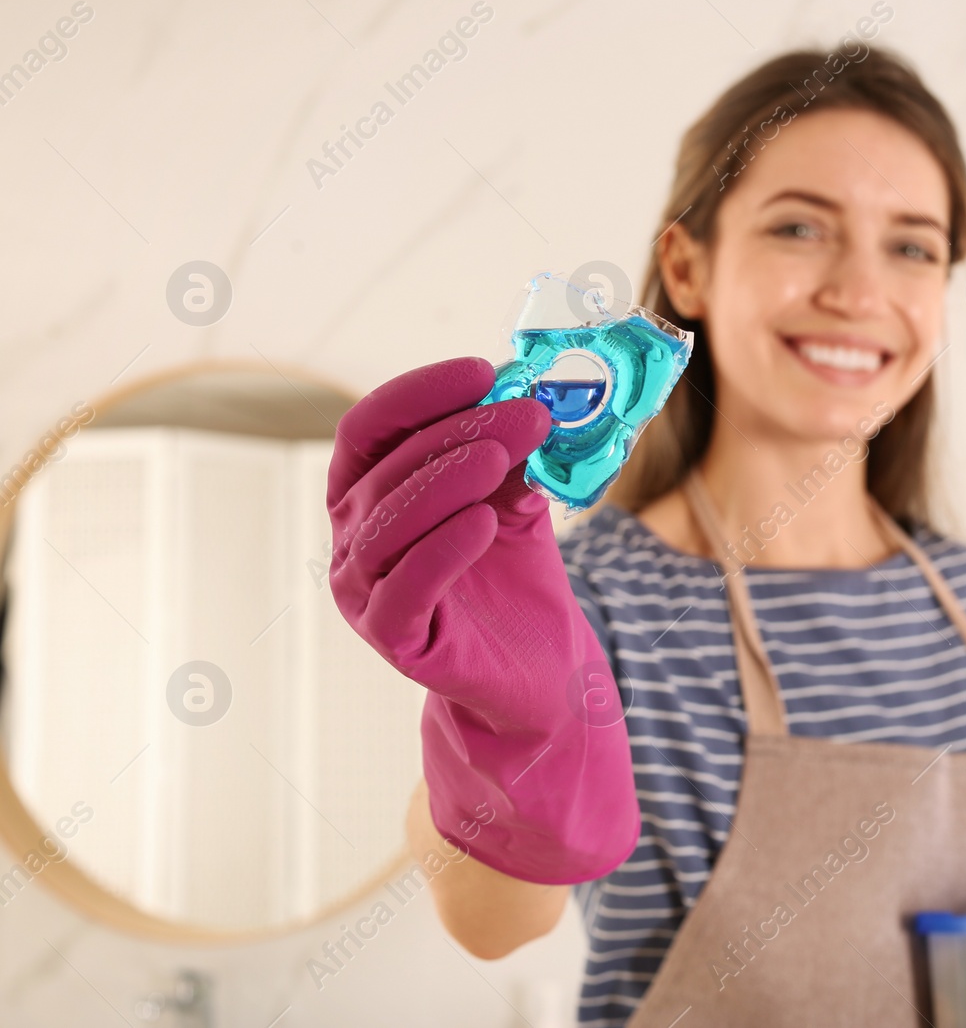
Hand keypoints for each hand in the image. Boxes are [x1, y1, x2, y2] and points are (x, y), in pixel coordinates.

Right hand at [327, 357, 639, 883]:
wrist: (540, 667)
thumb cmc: (514, 574)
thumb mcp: (512, 497)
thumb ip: (511, 452)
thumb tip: (530, 392)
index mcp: (369, 493)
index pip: (370, 428)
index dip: (418, 393)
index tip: (481, 369)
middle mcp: (352, 539)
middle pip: (388, 470)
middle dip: (458, 432)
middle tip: (527, 413)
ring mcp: (364, 593)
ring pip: (385, 527)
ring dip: (444, 481)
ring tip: (502, 456)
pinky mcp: (394, 640)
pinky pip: (403, 591)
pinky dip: (439, 551)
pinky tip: (483, 524)